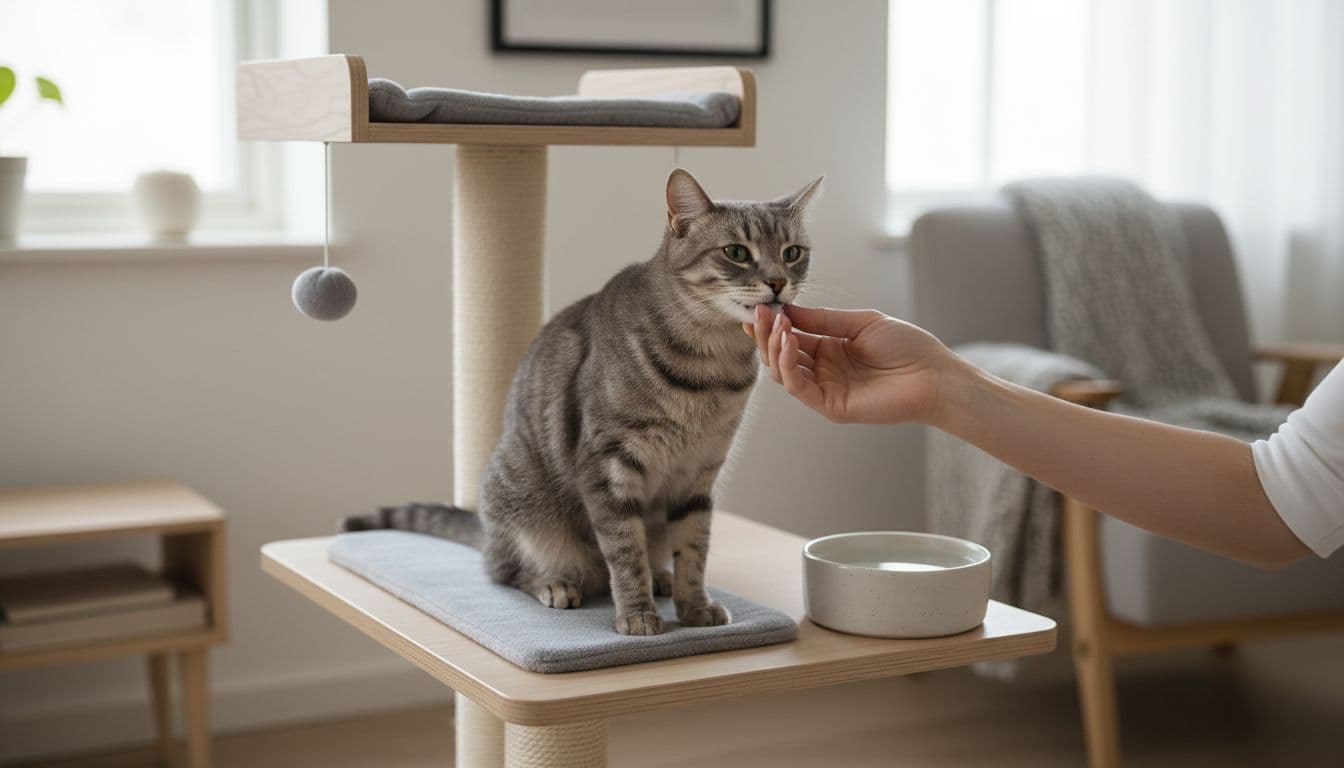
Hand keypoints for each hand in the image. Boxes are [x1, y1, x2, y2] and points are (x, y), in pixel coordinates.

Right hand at [743, 304, 956, 424]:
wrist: (934, 375)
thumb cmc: (907, 347)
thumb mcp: (861, 322)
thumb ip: (823, 319)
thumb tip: (787, 311)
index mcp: (829, 348)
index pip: (790, 337)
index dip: (772, 324)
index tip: (759, 307)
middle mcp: (823, 370)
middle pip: (780, 355)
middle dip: (767, 333)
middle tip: (761, 312)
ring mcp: (825, 389)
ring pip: (783, 371)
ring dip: (775, 347)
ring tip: (779, 325)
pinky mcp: (830, 406)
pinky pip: (798, 387)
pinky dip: (788, 365)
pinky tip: (790, 343)